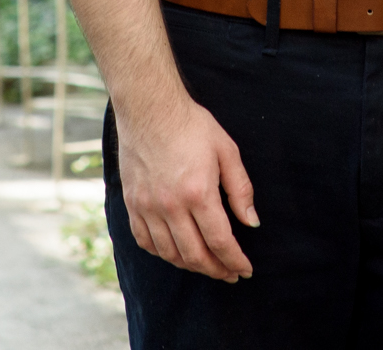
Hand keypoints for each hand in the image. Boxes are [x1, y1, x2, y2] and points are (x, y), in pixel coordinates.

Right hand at [116, 94, 258, 281]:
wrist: (149, 108)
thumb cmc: (191, 125)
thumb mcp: (226, 150)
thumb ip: (240, 189)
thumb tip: (251, 221)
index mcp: (198, 192)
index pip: (220, 241)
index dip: (235, 261)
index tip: (245, 270)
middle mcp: (170, 205)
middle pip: (195, 255)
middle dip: (216, 270)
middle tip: (229, 273)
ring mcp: (147, 206)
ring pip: (170, 253)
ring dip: (191, 265)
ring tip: (206, 265)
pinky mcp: (131, 203)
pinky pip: (145, 241)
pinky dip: (162, 253)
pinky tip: (175, 252)